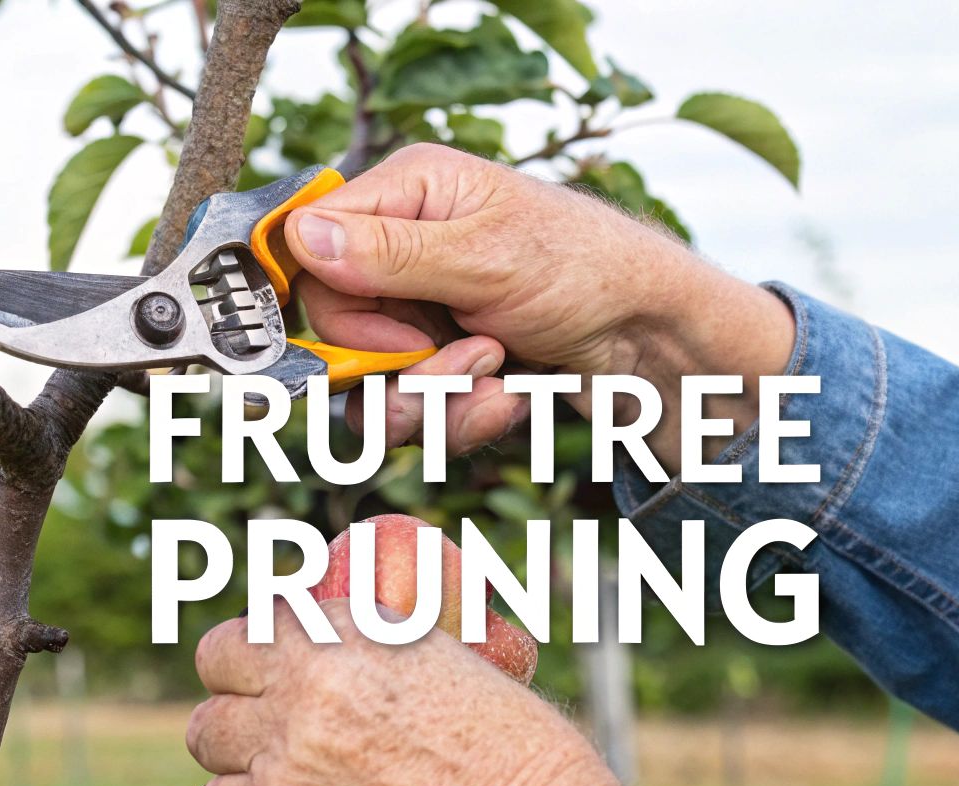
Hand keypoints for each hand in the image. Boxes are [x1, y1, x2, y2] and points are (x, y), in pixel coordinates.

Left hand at [185, 599, 665, 785]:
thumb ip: (391, 654)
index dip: (265, 642)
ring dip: (238, 751)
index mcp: (354, 631)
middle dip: (238, 687)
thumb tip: (358, 648)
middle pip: (218, 665)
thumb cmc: (526, 763)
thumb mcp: (459, 667)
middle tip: (267, 715)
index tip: (277, 663)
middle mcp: (308, 684)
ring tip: (280, 772)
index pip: (263, 616)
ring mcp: (285, 759)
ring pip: (209, 740)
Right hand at [287, 144, 794, 466]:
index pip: (309, 254)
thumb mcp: (490, 256)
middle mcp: (402, 251)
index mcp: (408, 195)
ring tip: (498, 376)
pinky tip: (510, 397)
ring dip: (437, 400)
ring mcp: (420, 313)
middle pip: (335, 334)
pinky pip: (414, 416)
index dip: (339, 310)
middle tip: (470, 355)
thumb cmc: (591, 271)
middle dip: (402, 366)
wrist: (657, 342)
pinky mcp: (442, 366)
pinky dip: (462, 418)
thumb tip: (301, 236)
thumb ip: (390, 254)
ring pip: (370, 388)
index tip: (394, 338)